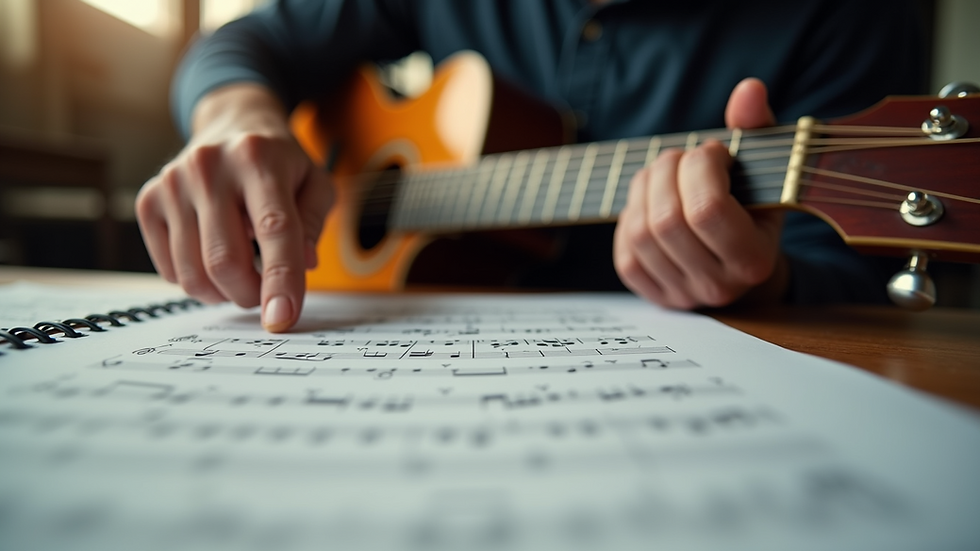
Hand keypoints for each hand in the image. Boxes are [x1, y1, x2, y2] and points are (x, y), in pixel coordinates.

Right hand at [136, 84, 332, 331]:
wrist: (231, 124)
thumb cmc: (280, 163)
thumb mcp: (316, 183)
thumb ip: (314, 224)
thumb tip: (302, 267)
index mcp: (259, 159)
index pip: (273, 230)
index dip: (280, 280)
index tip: (282, 320)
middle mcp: (209, 167)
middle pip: (224, 261)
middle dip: (250, 294)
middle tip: (263, 292)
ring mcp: (172, 183)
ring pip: (192, 273)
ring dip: (223, 293)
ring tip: (241, 275)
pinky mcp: (149, 200)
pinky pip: (169, 269)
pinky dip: (196, 281)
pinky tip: (212, 258)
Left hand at [613, 78, 787, 308]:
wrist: (740, 262)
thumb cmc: (753, 205)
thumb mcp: (765, 169)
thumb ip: (756, 128)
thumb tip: (749, 89)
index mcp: (754, 259)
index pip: (708, 210)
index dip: (701, 168)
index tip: (713, 153)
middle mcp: (717, 286)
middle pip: (668, 220)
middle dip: (667, 173)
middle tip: (681, 158)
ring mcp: (682, 294)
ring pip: (641, 233)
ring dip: (645, 190)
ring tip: (664, 174)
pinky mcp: (652, 294)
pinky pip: (625, 251)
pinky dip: (632, 216)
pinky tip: (652, 203)